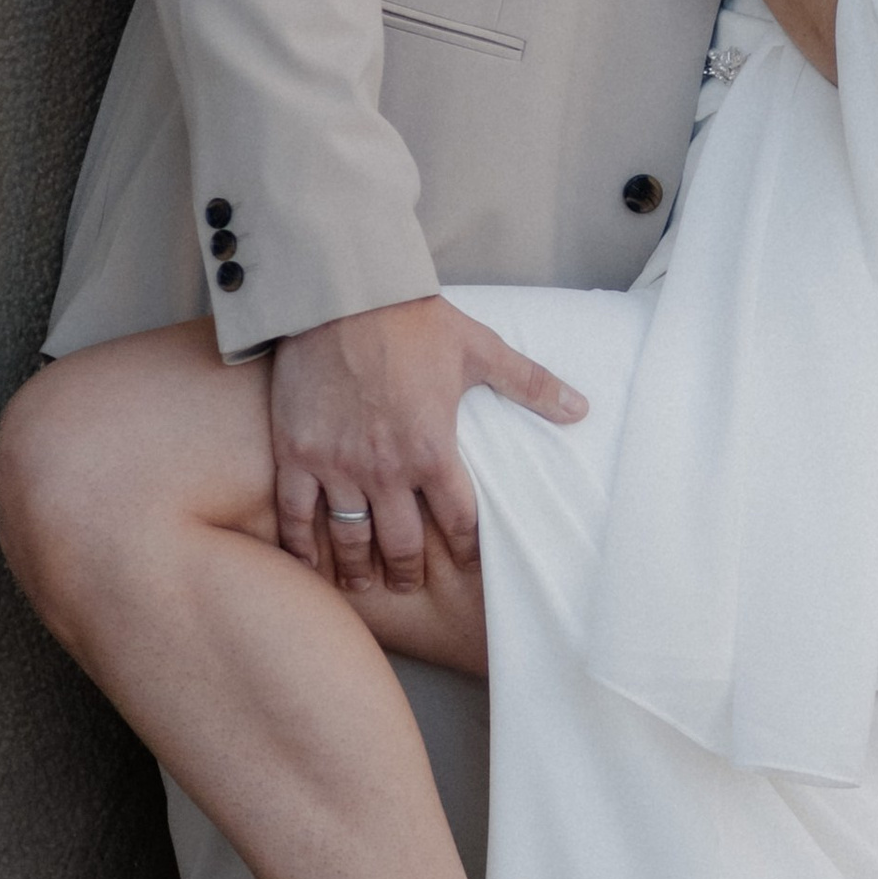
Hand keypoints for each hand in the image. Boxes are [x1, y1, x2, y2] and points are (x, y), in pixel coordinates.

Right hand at [268, 298, 584, 596]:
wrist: (341, 294)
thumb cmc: (413, 320)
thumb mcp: (480, 349)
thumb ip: (530, 384)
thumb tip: (581, 408)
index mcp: (434, 450)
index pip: (457, 520)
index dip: (463, 546)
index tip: (464, 561)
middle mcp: (386, 469)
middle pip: (400, 542)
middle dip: (406, 569)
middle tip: (406, 583)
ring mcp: (337, 465)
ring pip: (349, 537)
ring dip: (357, 568)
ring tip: (362, 585)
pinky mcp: (297, 453)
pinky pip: (296, 513)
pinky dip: (300, 545)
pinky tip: (306, 564)